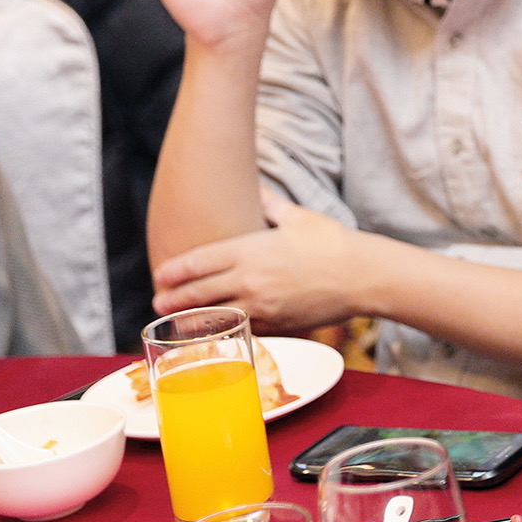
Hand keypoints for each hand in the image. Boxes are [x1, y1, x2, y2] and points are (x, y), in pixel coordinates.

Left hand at [151, 192, 374, 331]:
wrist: (363, 276)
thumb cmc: (333, 243)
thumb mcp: (299, 218)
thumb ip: (270, 205)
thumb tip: (255, 188)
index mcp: (249, 250)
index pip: (196, 263)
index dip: (172, 271)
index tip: (160, 275)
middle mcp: (249, 280)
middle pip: (196, 295)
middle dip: (172, 301)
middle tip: (158, 304)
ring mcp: (261, 306)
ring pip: (212, 319)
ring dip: (190, 323)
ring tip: (176, 324)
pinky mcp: (276, 325)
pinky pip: (240, 330)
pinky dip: (223, 332)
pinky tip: (214, 333)